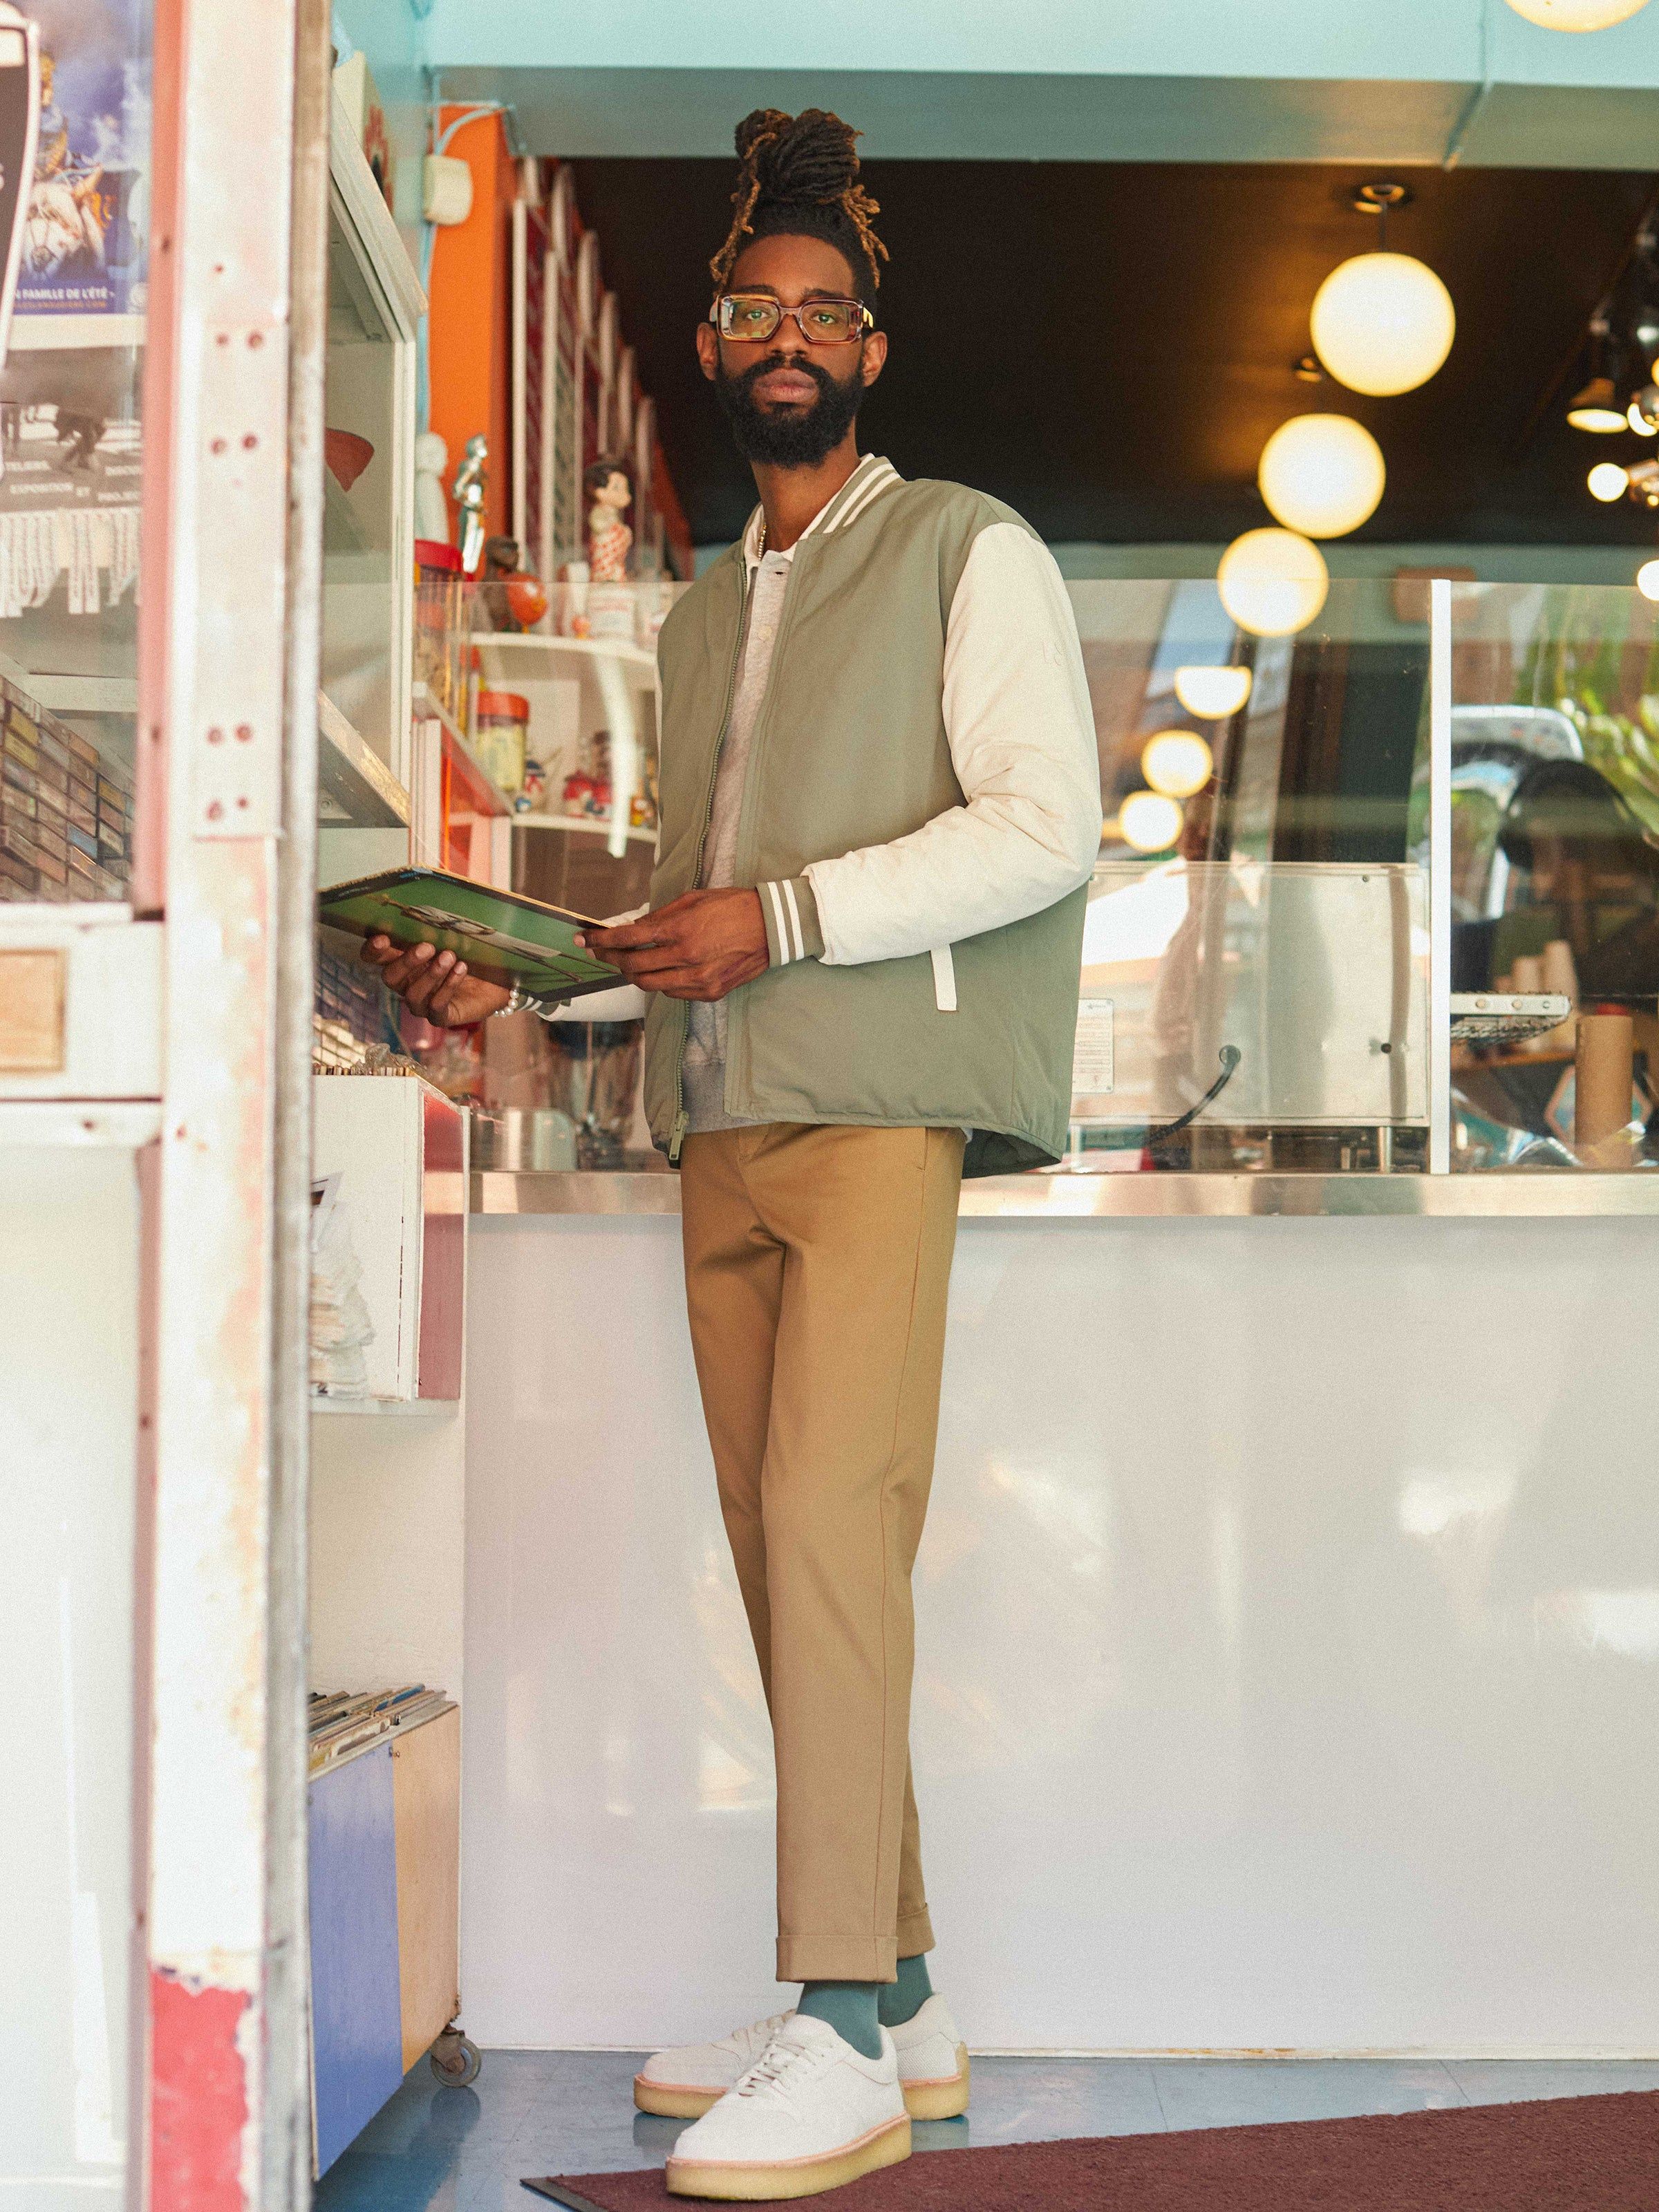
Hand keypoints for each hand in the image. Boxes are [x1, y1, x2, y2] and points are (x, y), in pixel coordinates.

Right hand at [359, 933, 514, 1026]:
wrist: (499, 979)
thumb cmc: (471, 951)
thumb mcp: (455, 933)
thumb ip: (438, 919)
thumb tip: (434, 884)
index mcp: (402, 960)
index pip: (374, 957)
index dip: (373, 950)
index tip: (382, 937)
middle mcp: (407, 983)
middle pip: (390, 977)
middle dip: (406, 961)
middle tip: (427, 946)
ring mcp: (422, 1002)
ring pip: (413, 995)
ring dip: (431, 975)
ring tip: (450, 956)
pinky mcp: (442, 1016)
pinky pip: (436, 1008)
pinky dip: (448, 988)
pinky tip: (461, 969)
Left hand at [583, 889, 768, 1001]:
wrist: (773, 927)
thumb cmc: (733, 906)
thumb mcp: (693, 899)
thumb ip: (660, 916)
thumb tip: (633, 929)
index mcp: (679, 928)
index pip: (627, 938)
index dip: (600, 940)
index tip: (585, 941)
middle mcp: (686, 957)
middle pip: (632, 966)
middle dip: (610, 959)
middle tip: (601, 952)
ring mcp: (698, 979)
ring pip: (649, 985)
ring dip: (633, 974)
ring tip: (628, 963)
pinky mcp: (710, 992)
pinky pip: (672, 993)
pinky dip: (661, 982)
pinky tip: (661, 971)